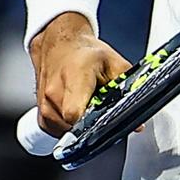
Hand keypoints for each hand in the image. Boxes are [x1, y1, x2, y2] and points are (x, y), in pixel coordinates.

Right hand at [29, 13, 132, 137]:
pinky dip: (72, 126)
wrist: (59, 47)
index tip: (106, 120)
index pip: (76, 114)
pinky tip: (78, 108)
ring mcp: (45, 108)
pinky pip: (60, 133)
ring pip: (69, 132)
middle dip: (93, 122)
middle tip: (101, 105)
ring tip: (88, 103)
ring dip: (82, 124)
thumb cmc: (86, 54)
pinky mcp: (42, 119)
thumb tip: (138, 124)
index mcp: (74, 77)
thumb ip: (127, 91)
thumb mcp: (115, 64)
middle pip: (76, 126)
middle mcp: (54, 94)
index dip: (93, 124)